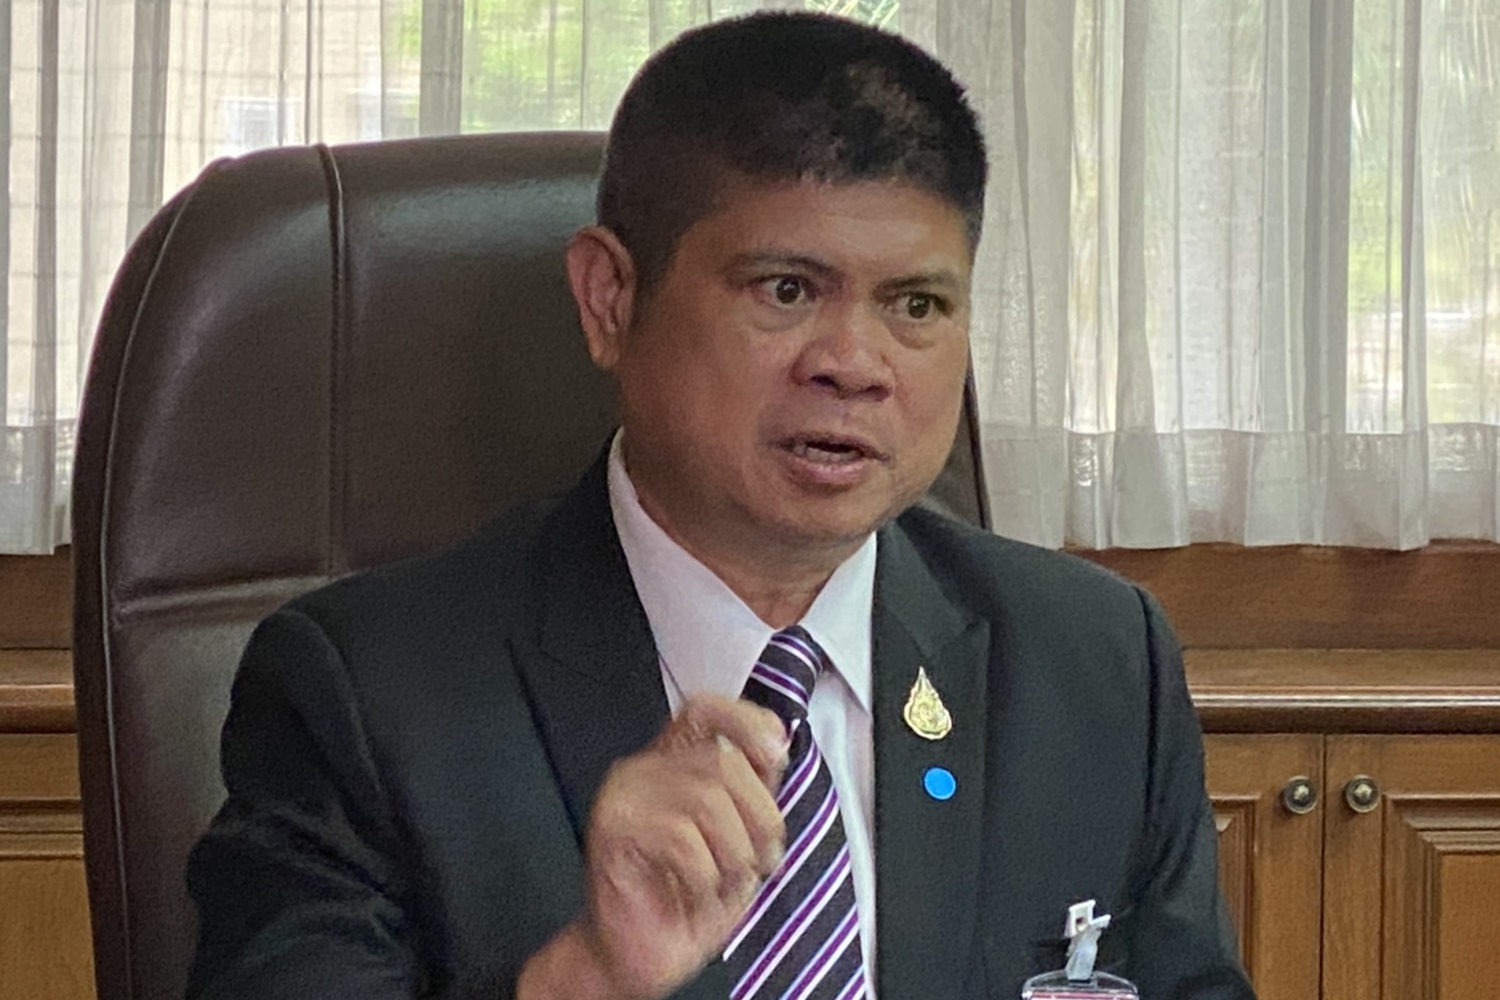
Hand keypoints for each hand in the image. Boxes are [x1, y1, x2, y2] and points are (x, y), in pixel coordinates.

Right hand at [518, 696, 788, 999]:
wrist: (641, 957)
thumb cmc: (687, 899)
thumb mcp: (739, 836)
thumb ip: (753, 788)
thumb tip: (776, 745)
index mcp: (672, 762)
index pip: (705, 710)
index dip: (745, 720)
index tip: (776, 754)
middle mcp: (643, 770)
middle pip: (722, 760)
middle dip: (760, 818)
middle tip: (762, 860)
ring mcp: (623, 796)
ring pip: (708, 799)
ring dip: (734, 854)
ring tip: (726, 882)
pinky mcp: (612, 830)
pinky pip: (683, 840)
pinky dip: (705, 877)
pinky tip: (697, 893)